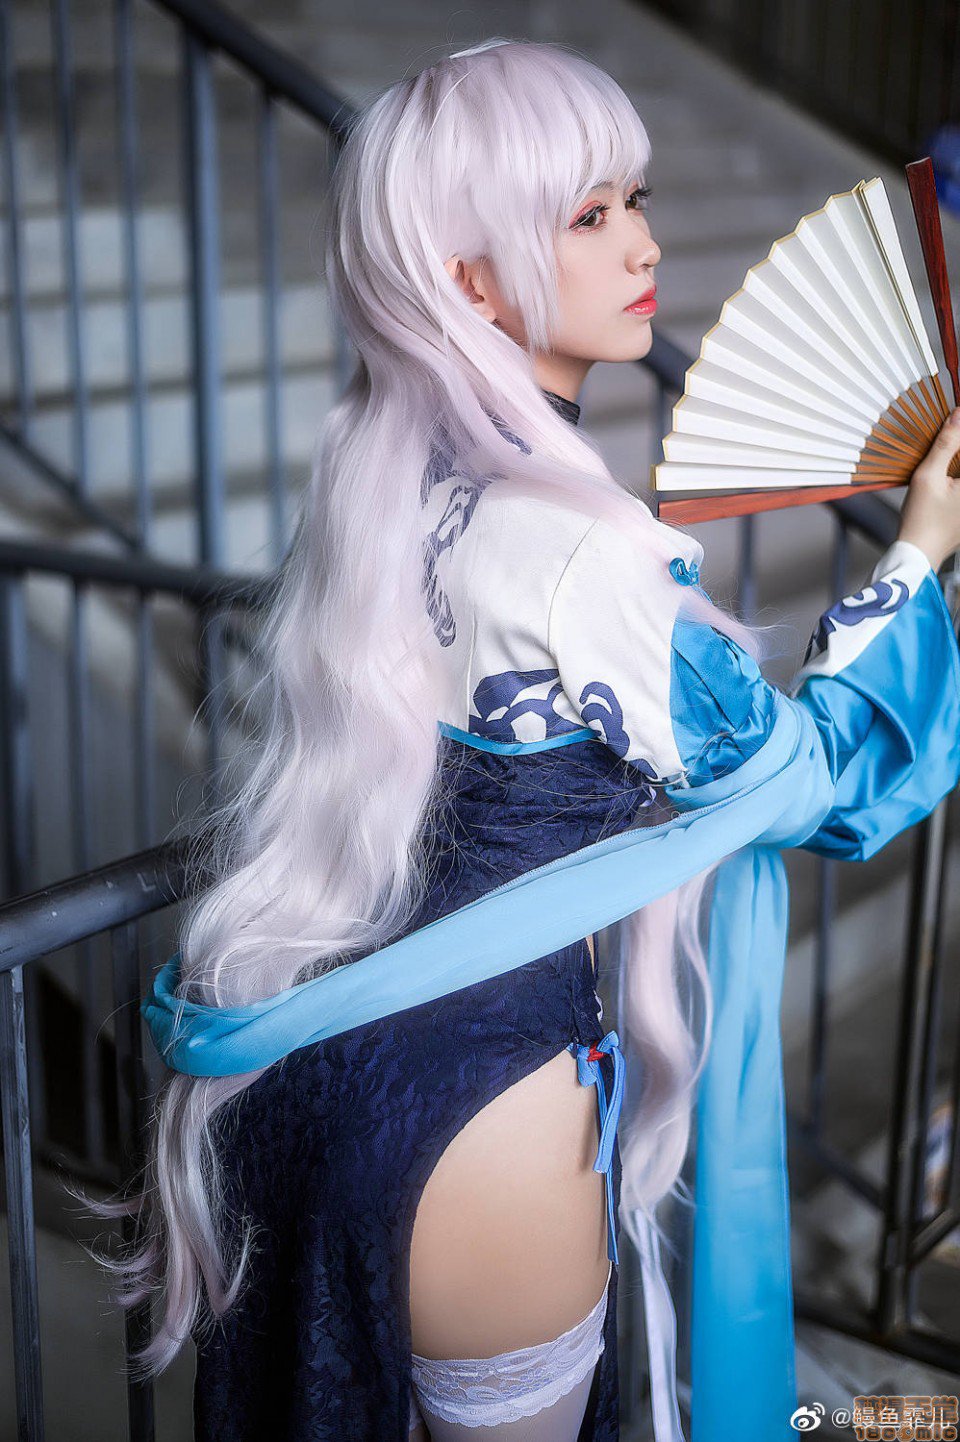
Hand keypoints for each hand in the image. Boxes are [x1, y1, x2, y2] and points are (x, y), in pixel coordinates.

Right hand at [897, 408, 959, 570]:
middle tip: (947, 433)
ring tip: (941, 457)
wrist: (919, 553)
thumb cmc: (922, 522)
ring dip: (954, 460)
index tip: (953, 421)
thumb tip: (958, 416)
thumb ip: (945, 444)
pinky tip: (944, 474)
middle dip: (955, 449)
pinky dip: (955, 474)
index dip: (958, 435)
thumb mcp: (928, 476)